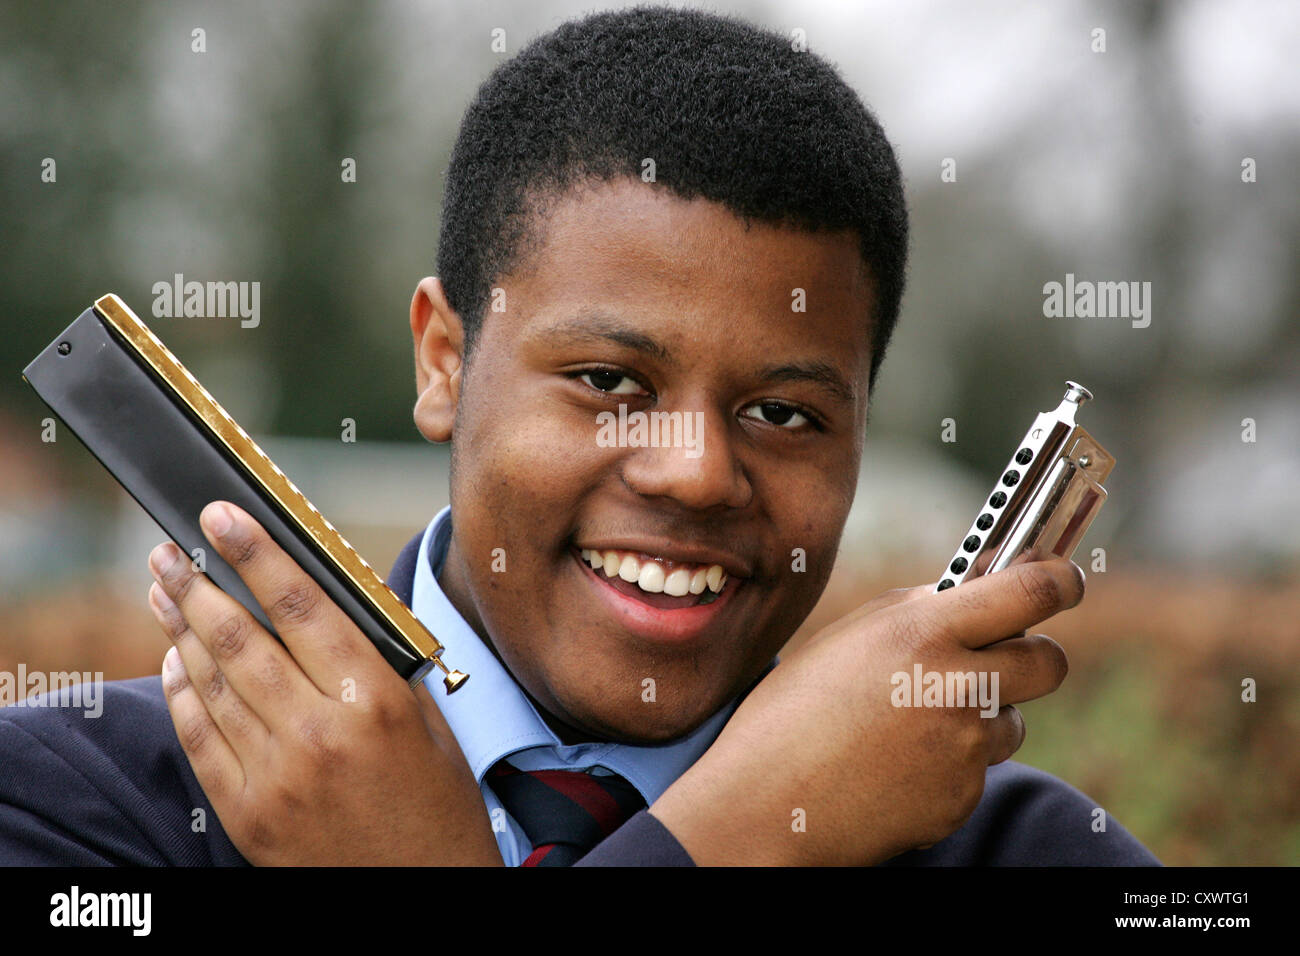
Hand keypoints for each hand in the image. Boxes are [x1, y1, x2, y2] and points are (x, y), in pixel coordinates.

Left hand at [146, 500, 501, 865]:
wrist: (422, 893)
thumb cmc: (437, 804)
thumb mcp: (428, 719)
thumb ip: (377, 663)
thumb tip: (321, 606)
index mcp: (374, 700)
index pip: (299, 606)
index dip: (256, 553)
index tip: (222, 516)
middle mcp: (319, 733)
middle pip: (240, 638)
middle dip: (198, 583)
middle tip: (171, 548)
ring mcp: (276, 776)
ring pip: (212, 683)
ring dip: (181, 628)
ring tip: (164, 590)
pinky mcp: (248, 813)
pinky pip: (200, 739)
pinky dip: (181, 694)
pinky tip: (174, 661)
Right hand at [648, 558, 1081, 864]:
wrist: (764, 805)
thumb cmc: (792, 713)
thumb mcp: (850, 638)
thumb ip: (918, 615)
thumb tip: (974, 595)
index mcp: (921, 631)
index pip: (1030, 590)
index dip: (1060, 580)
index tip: (1065, 579)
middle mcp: (955, 684)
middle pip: (1048, 661)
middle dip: (1034, 656)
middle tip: (1004, 658)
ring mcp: (964, 747)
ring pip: (1011, 719)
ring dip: (981, 717)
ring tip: (911, 725)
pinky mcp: (963, 798)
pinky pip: (978, 769)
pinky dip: (951, 765)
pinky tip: (897, 765)